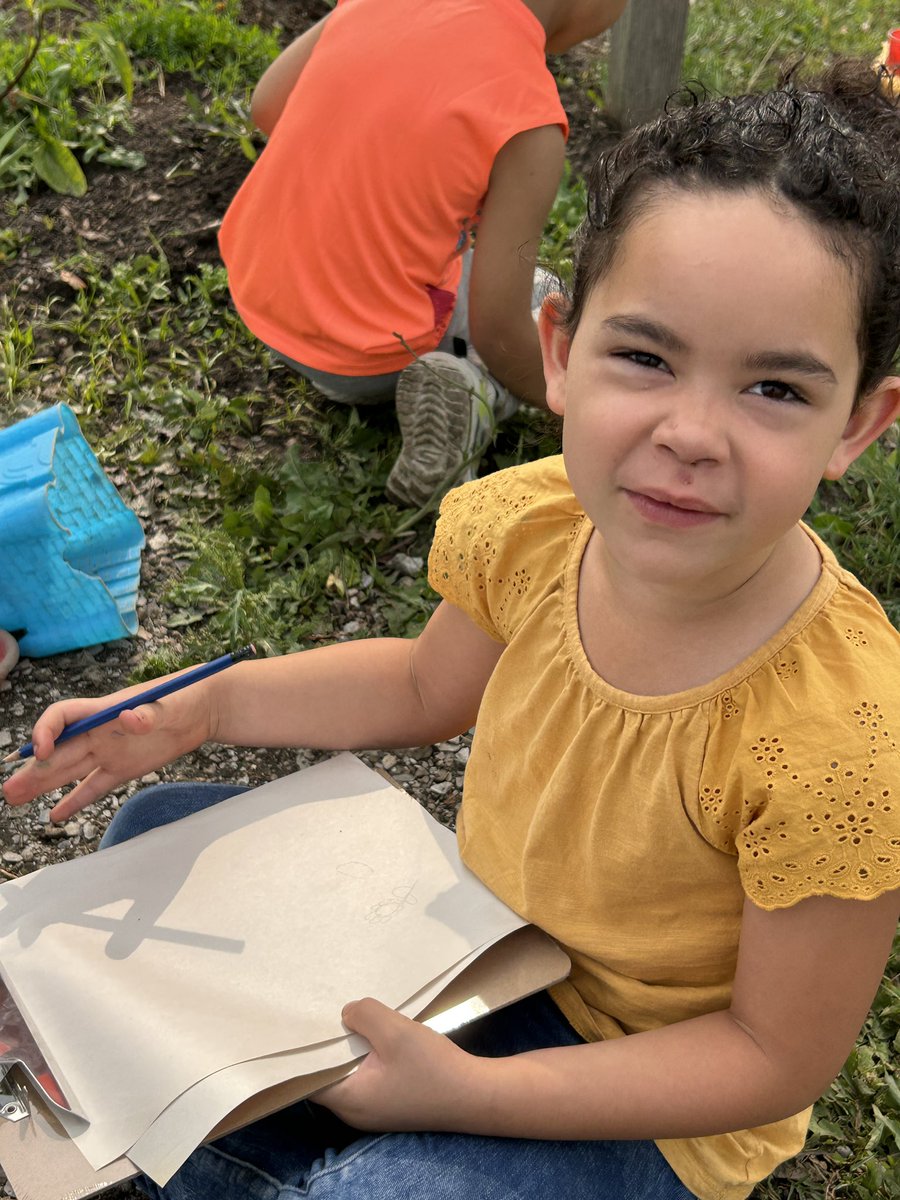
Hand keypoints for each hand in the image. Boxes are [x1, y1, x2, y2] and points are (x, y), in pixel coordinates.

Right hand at [1, 680, 214, 820]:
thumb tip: (131, 718)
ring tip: (15, 799)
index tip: (42, 751)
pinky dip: (76, 801)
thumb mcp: (168, 702)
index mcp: (103, 710)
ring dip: (42, 784)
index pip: (62, 716)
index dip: (46, 731)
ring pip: (69, 770)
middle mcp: (99, 731)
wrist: (202, 709)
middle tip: (9, 790)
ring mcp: (109, 751)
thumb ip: (148, 713)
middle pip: (59, 750)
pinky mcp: (123, 769)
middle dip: (33, 769)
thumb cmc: (183, 695)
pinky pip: (94, 787)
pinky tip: (55, 816)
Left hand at [313, 998, 484, 1132]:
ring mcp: (374, 1109)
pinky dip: (368, 1055)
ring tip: (352, 1015)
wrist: (477, 1095)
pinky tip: (378, 1033)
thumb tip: (346, 1013)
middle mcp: (354, 1111)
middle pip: (328, 1073)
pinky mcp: (392, 1102)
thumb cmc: (433, 1068)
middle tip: (328, 1009)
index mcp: (348, 1100)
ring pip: (350, 1072)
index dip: (304, 1050)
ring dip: (352, 1047)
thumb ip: (365, 1016)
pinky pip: (368, 1075)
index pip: (308, 1078)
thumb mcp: (396, 1032)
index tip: (305, 1020)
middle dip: (329, 1043)